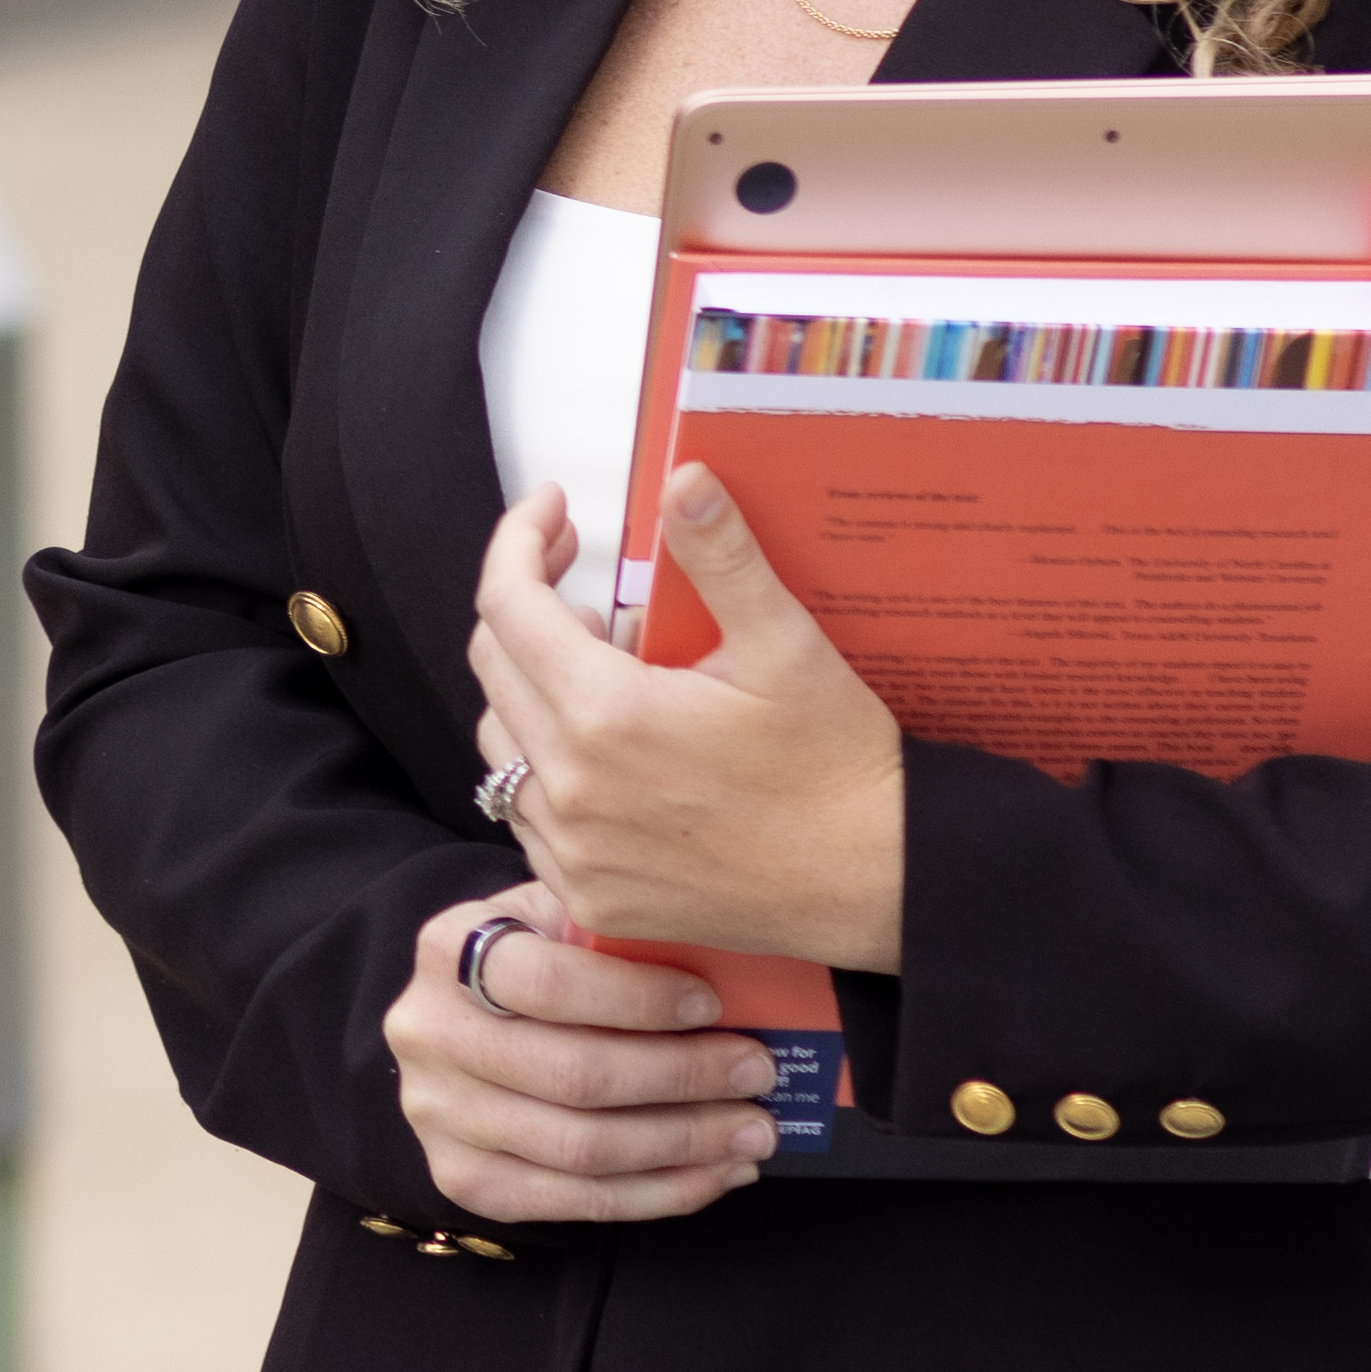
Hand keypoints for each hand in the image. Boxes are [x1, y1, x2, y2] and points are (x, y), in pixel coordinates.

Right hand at [385, 882, 777, 1229]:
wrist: (463, 1022)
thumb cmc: (538, 960)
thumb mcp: (558, 918)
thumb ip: (615, 931)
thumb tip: (729, 967)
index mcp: (449, 948)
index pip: (547, 982)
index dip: (637, 999)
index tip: (712, 1004)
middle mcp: (427, 1033)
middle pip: (572, 1075)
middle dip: (682, 1078)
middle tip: (757, 1073)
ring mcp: (438, 1115)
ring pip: (581, 1149)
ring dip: (684, 1144)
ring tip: (753, 1132)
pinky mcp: (461, 1179)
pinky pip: (575, 1203)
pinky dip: (660, 1194)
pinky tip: (716, 1173)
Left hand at [462, 471, 907, 973]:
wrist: (876, 882)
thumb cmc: (836, 767)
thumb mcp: (784, 644)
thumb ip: (720, 556)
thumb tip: (684, 478)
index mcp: (607, 715)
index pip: (508, 603)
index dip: (518, 541)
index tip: (553, 514)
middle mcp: (571, 788)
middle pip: (494, 666)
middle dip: (525, 605)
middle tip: (583, 585)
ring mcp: (573, 850)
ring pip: (501, 741)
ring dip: (533, 689)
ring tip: (605, 666)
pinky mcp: (589, 893)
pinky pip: (525, 813)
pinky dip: (545, 765)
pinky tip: (604, 749)